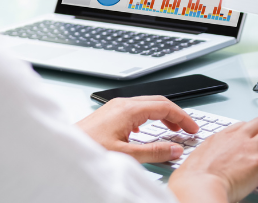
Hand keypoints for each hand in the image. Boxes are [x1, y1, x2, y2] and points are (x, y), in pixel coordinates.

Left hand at [76, 95, 198, 163]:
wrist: (64, 148)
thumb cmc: (88, 148)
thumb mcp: (125, 155)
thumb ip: (153, 152)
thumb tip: (174, 149)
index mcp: (128, 109)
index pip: (164, 107)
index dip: (182, 117)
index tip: (192, 129)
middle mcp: (122, 104)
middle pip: (157, 102)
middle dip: (175, 115)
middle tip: (187, 129)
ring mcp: (114, 107)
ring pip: (147, 105)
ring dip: (162, 116)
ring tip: (172, 130)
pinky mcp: (109, 114)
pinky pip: (136, 110)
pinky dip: (149, 118)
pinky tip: (147, 131)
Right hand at [167, 117, 257, 202]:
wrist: (196, 187)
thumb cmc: (189, 182)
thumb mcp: (193, 166)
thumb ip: (203, 164)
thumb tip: (201, 172)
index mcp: (219, 138)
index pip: (240, 126)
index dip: (250, 129)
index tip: (254, 133)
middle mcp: (236, 138)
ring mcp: (250, 149)